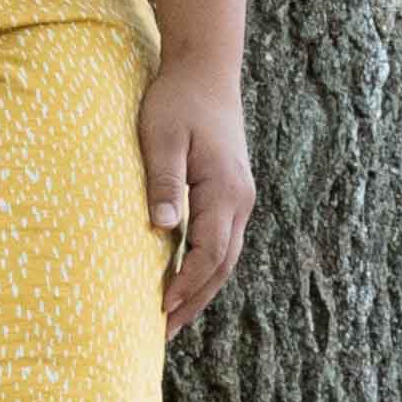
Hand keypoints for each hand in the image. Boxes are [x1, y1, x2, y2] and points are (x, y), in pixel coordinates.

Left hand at [143, 52, 253, 334]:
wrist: (204, 69)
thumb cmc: (176, 100)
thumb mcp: (160, 138)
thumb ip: (162, 183)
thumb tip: (162, 228)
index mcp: (224, 190)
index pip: (209, 252)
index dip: (186, 285)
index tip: (161, 310)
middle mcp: (240, 199)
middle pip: (222, 265)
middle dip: (194, 301)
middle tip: (162, 333)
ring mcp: (240, 196)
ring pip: (225, 256)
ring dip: (201, 288)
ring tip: (172, 317)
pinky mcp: (232, 191)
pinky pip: (222, 240)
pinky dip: (205, 266)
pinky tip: (184, 278)